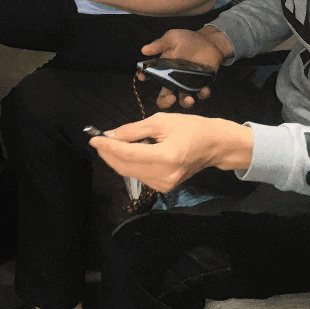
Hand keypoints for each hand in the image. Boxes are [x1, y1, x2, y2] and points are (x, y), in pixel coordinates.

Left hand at [89, 112, 253, 192]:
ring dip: (117, 159)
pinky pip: (140, 175)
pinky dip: (129, 164)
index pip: (128, 154)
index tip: (94, 138)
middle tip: (98, 140)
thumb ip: (133, 130)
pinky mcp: (165, 187)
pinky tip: (128, 152)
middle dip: (108, 154)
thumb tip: (110, 135)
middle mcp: (165, 175)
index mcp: (166, 157)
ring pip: (131, 173)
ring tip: (111, 144)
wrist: (215, 145)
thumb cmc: (191, 128)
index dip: (108, 147)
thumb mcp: (161, 121)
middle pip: (126, 167)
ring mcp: (165, 184)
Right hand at [139, 26, 231, 108]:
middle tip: (171, 98)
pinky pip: (202, 94)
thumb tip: (143, 50)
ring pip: (184, 100)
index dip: (145, 78)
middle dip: (165, 102)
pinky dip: (203, 94)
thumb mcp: (172, 38)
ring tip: (189, 99)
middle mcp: (175, 80)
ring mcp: (189, 84)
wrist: (209, 40)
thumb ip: (159, 44)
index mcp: (165, 69)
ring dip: (186, 103)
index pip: (151, 77)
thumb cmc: (188, 39)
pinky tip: (205, 89)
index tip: (143, 76)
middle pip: (165, 97)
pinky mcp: (202, 84)